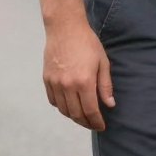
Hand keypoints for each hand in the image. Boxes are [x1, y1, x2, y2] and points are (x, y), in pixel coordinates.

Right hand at [42, 13, 114, 129]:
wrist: (65, 29)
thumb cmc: (87, 43)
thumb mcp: (102, 63)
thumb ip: (105, 86)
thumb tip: (109, 104)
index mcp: (84, 82)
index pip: (90, 110)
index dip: (96, 122)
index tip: (101, 126)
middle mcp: (67, 86)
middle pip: (76, 114)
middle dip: (85, 122)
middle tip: (93, 124)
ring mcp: (55, 83)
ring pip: (63, 110)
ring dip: (73, 117)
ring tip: (82, 117)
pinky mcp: (47, 79)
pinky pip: (53, 101)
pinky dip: (61, 107)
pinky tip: (69, 105)